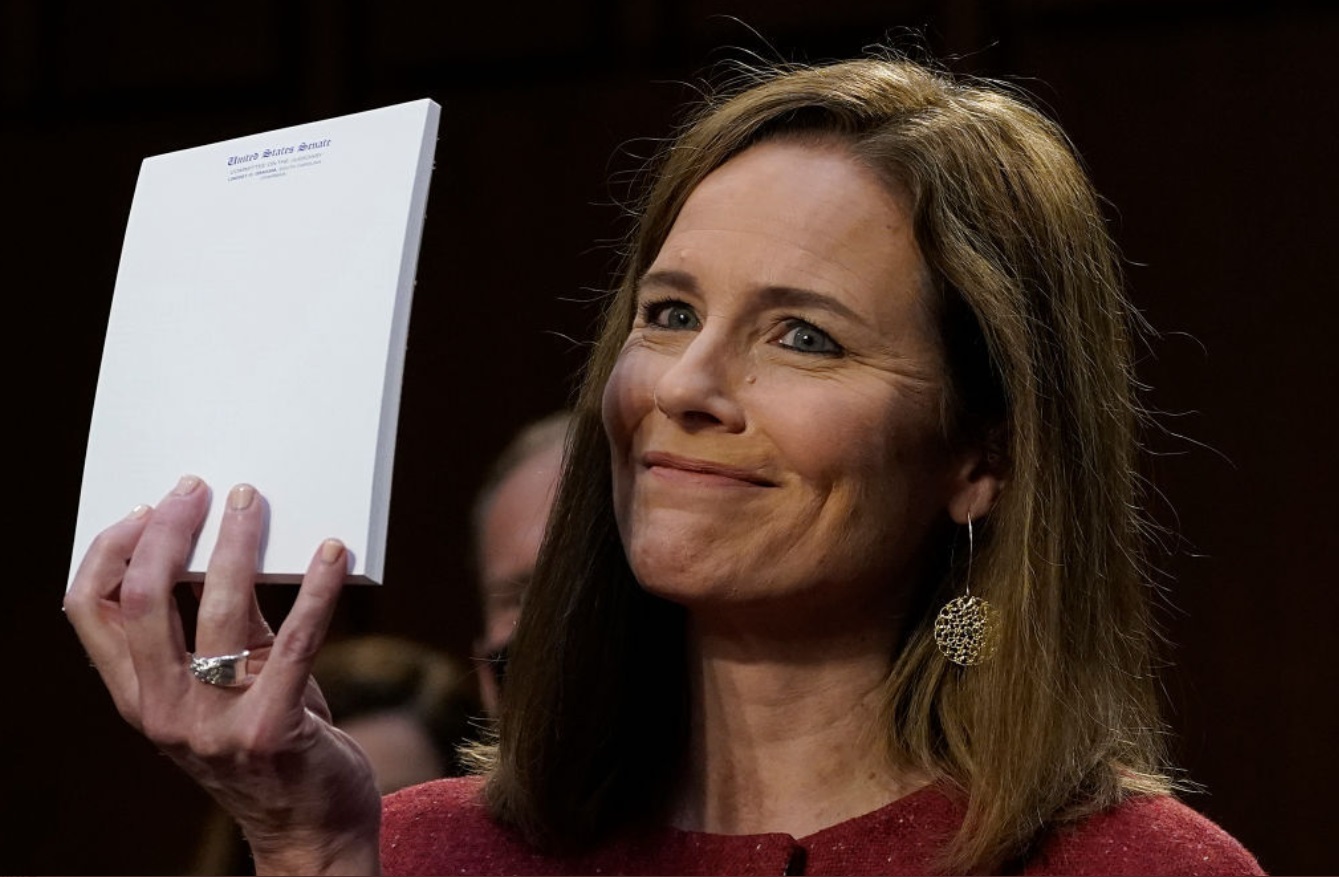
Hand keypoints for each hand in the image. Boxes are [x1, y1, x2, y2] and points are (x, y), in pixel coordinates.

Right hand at [64, 475, 381, 875]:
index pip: (91, 611)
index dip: (110, 550)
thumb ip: (218, 628)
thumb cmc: (271, 741)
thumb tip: (226, 542)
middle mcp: (162, 712)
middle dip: (169, 532)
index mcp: (138, 697)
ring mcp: (214, 725)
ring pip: (217, 612)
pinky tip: (332, 552)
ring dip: (238, 545)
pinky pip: (297, 640)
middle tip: (200, 488)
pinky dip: (316, 588)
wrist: (311, 828)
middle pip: (143, 601)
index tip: (144, 506)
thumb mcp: (228, 687)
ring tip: (254, 503)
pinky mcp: (274, 728)